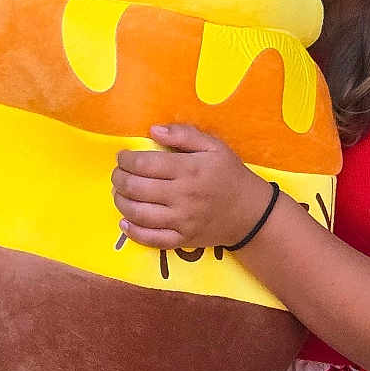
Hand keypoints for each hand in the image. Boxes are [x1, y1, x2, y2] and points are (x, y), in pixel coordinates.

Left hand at [111, 123, 271, 250]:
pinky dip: (133, 233)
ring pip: (139, 214)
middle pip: (136, 188)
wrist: (252, 213)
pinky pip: (152, 239)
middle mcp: (182, 196)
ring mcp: (182, 221)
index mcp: (189, 170)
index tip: (123, 157)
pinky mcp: (182, 239)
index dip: (126, 160)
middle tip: (118, 174)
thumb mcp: (214, 147)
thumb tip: (154, 130)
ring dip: (121, 202)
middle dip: (119, 179)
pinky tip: (124, 223)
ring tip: (119, 193)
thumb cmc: (230, 175)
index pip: (145, 164)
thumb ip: (183, 135)